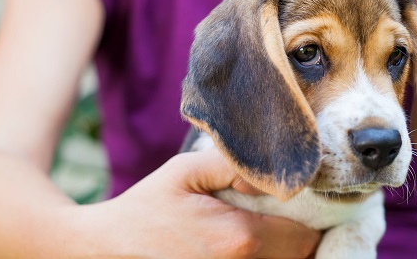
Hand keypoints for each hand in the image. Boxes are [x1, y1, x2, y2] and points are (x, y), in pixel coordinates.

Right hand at [74, 148, 319, 257]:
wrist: (105, 248)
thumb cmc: (148, 207)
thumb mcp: (187, 171)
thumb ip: (237, 166)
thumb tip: (277, 174)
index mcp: (239, 239)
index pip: (305, 237)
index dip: (311, 220)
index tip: (303, 204)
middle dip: (301, 238)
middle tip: (286, 216)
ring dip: (285, 252)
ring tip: (272, 231)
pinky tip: (254, 246)